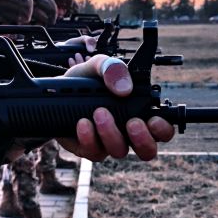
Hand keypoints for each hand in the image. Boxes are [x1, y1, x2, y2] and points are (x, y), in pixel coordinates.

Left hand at [57, 55, 175, 161]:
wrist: (54, 91)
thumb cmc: (86, 79)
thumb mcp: (98, 66)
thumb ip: (113, 69)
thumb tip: (124, 89)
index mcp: (138, 112)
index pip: (161, 129)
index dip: (163, 129)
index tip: (154, 120)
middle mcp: (127, 132)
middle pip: (147, 151)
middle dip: (143, 140)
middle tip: (132, 123)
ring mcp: (108, 143)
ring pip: (119, 151)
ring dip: (111, 133)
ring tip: (99, 112)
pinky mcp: (88, 148)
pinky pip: (94, 152)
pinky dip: (89, 137)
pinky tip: (82, 122)